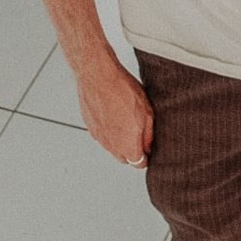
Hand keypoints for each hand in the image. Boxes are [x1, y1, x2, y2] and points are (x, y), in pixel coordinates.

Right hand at [77, 51, 153, 166]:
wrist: (98, 76)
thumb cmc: (123, 91)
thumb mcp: (147, 112)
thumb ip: (148, 135)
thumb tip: (148, 147)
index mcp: (126, 145)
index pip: (138, 163)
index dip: (146, 157)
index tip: (149, 149)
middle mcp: (110, 145)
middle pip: (124, 158)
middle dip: (133, 151)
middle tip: (140, 134)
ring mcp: (98, 136)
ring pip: (112, 147)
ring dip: (120, 140)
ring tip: (127, 121)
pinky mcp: (90, 126)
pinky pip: (102, 135)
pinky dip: (109, 130)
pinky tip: (115, 115)